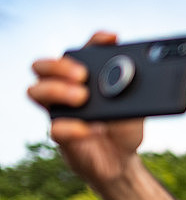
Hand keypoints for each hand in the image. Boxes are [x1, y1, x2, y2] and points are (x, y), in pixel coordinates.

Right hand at [27, 31, 143, 185]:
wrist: (122, 160)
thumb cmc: (124, 129)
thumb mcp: (136, 109)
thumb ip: (133, 93)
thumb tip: (134, 75)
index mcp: (83, 77)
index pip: (81, 51)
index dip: (94, 41)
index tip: (112, 39)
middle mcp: (65, 89)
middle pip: (44, 66)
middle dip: (60, 65)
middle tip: (82, 74)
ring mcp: (59, 111)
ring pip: (36, 91)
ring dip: (56, 90)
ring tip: (82, 97)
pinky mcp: (61, 135)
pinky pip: (55, 127)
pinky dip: (73, 127)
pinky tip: (92, 129)